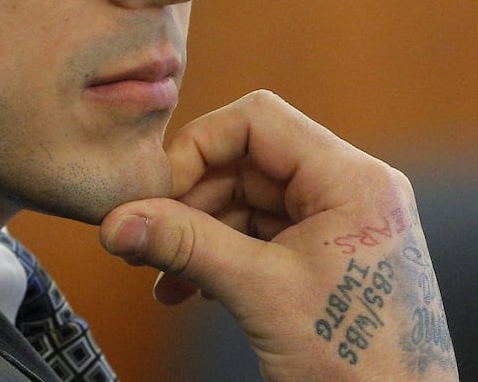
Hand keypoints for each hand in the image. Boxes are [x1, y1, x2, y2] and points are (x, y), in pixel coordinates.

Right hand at [100, 91, 457, 380]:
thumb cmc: (358, 363)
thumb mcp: (262, 294)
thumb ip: (186, 247)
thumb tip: (119, 222)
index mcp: (353, 180)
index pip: (260, 120)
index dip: (199, 146)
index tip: (156, 190)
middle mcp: (350, 191)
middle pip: (249, 162)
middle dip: (192, 201)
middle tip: (146, 236)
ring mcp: (340, 226)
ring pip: (248, 203)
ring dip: (199, 235)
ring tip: (162, 275)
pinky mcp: (327, 258)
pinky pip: (262, 237)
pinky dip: (221, 257)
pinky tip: (188, 290)